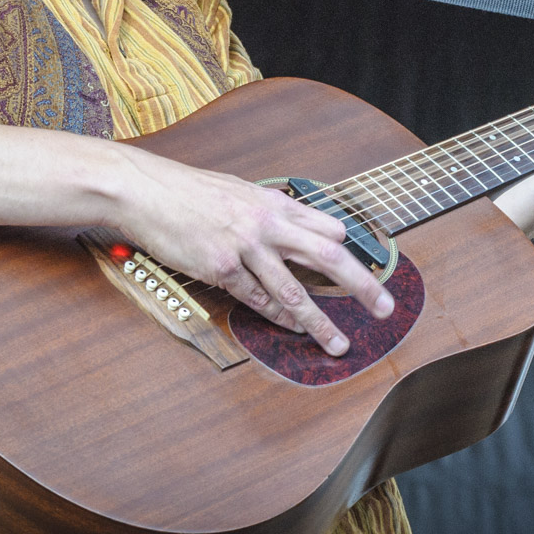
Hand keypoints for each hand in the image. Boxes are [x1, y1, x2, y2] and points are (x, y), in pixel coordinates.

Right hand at [113, 148, 393, 356]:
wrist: (148, 191)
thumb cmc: (191, 192)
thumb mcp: (239, 190)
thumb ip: (270, 208)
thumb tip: (296, 220)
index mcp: (274, 202)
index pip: (327, 227)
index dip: (351, 251)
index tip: (371, 272)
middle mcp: (266, 222)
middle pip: (327, 255)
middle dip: (361, 285)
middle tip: (385, 308)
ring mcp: (244, 246)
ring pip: (293, 290)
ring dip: (320, 322)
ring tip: (338, 343)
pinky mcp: (221, 267)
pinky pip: (256, 299)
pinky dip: (276, 317)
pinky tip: (291, 329)